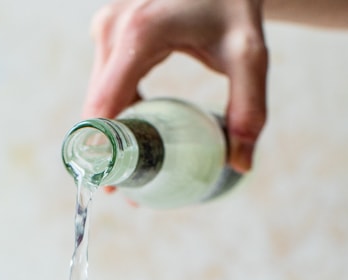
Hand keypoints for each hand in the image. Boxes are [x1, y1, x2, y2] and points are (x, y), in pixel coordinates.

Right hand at [82, 0, 268, 171]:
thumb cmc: (233, 4)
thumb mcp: (248, 55)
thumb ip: (249, 108)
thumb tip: (240, 164)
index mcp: (140, 33)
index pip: (106, 104)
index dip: (104, 150)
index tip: (109, 186)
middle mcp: (113, 28)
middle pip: (98, 105)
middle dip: (108, 152)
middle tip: (125, 192)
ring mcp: (107, 28)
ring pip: (98, 97)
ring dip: (110, 136)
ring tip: (129, 174)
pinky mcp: (110, 32)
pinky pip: (106, 83)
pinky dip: (116, 113)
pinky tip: (133, 139)